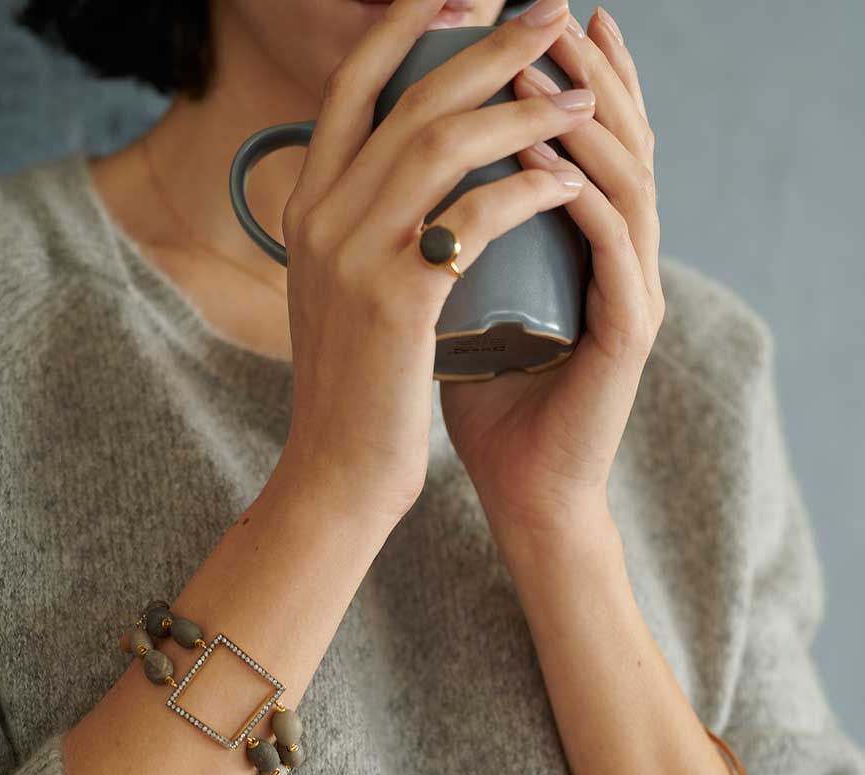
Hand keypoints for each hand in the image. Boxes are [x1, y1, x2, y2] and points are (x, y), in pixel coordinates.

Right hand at [277, 0, 592, 524]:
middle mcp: (320, 217)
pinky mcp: (396, 298)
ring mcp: (352, 254)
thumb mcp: (341, 289)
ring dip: (522, 108)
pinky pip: (473, 216)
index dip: (406, 26)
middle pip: (407, 96)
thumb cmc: (357, 383)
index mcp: (305, 207)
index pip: (350, 87)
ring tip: (580, 97)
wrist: (338, 467)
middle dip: (486, 44)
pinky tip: (566, 179)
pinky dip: (527, 188)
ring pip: (442, 142)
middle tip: (549, 12)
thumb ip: (361, 227)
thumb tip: (413, 176)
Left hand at [440, 7, 662, 545]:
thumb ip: (445, 246)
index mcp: (582, 248)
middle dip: (579, 72)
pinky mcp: (628, 332)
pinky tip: (543, 160)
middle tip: (549, 14)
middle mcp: (617, 257)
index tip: (522, 24)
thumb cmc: (486, 397)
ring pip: (625, 179)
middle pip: (615, 140)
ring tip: (539, 68)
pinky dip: (580, 196)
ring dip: (582, 118)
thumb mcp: (460, 302)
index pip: (583, 144)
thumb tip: (387, 191)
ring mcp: (631, 291)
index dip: (563, 78)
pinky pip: (614, 247)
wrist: (522, 484)